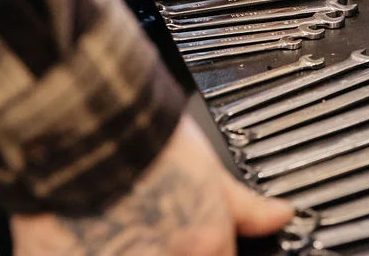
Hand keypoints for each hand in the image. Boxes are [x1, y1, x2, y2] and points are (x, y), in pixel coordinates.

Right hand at [10, 115, 292, 254]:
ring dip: (131, 247)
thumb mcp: (210, 169)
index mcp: (206, 245)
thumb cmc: (146, 140)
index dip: (209, 248)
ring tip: (116, 224)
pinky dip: (88, 247)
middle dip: (165, 246)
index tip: (190, 238)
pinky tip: (86, 230)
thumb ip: (247, 206)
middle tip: (146, 225)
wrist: (88, 125)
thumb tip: (282, 216)